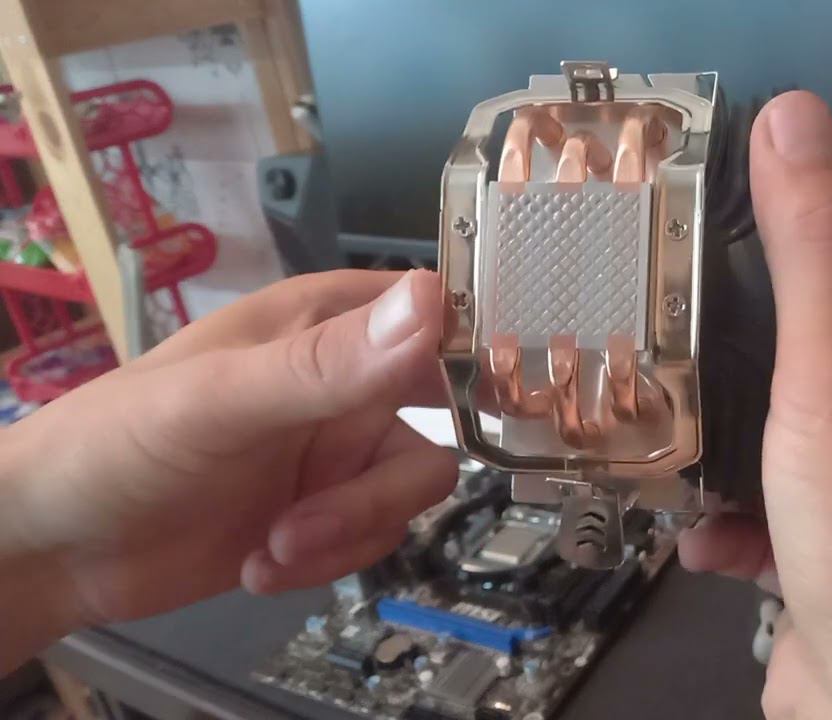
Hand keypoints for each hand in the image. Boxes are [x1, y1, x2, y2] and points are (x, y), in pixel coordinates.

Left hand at [0, 270, 455, 670]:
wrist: (52, 548)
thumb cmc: (117, 444)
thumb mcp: (219, 399)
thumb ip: (324, 363)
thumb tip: (430, 305)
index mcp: (322, 321)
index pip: (433, 313)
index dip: (476, 349)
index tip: (504, 401)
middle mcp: (343, 382)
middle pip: (440, 419)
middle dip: (386, 483)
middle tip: (333, 512)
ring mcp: (334, 451)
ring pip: (408, 490)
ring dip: (350, 531)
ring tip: (276, 548)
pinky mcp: (323, 514)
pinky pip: (373, 537)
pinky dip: (329, 561)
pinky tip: (262, 565)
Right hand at [679, 93, 831, 717]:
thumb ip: (815, 254)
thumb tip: (800, 127)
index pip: (830, 278)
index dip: (763, 250)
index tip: (693, 237)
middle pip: (784, 363)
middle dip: (715, 357)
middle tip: (647, 350)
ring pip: (761, 443)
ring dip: (708, 443)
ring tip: (661, 441)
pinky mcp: (815, 560)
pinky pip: (750, 520)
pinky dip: (716, 521)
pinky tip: (698, 535)